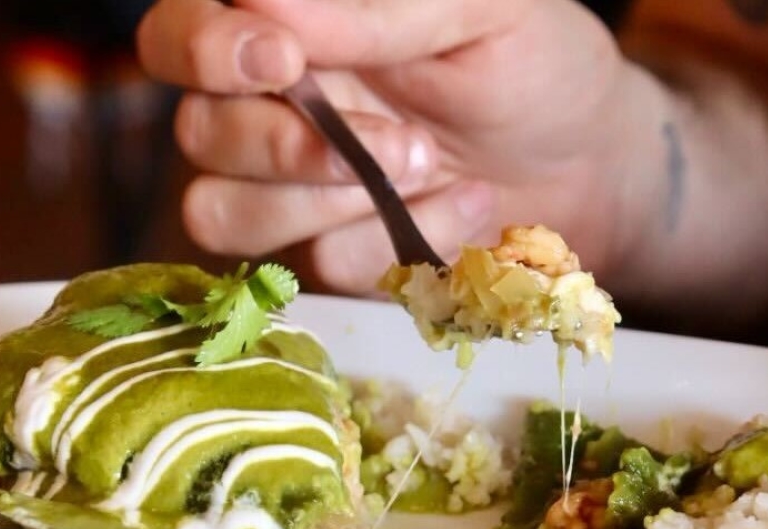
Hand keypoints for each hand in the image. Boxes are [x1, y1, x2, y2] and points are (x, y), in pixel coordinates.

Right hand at [136, 0, 646, 293]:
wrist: (590, 165)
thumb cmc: (532, 63)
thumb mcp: (478, 9)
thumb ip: (371, 8)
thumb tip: (258, 0)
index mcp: (287, 31)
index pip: (178, 34)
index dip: (205, 50)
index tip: (283, 61)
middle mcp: (268, 109)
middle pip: (195, 134)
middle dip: (284, 146)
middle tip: (395, 140)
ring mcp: (288, 191)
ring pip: (221, 214)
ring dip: (327, 200)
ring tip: (430, 164)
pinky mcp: (324, 253)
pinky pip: (315, 264)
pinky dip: (394, 240)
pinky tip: (460, 206)